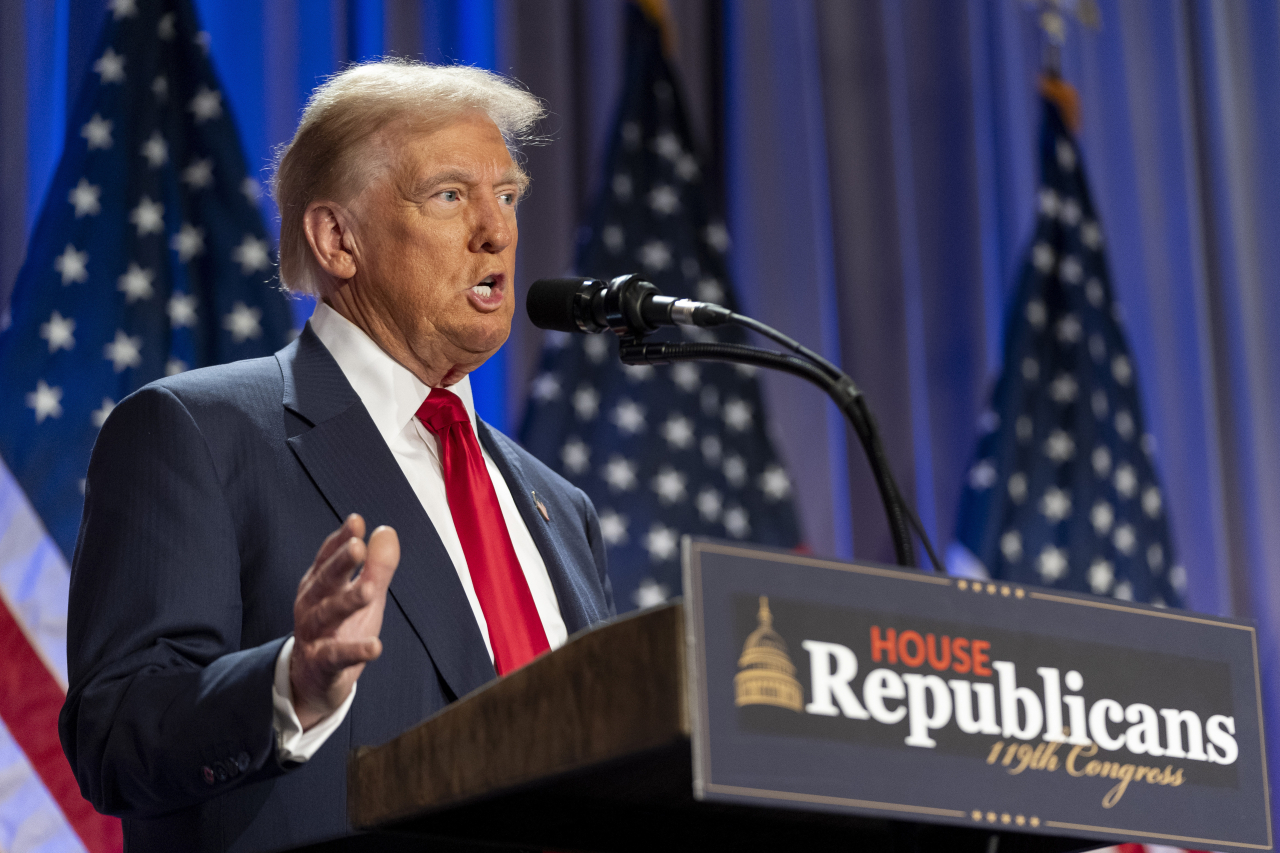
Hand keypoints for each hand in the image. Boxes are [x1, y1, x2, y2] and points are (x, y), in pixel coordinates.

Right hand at [290, 514, 398, 729]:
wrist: (314, 680)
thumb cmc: (340, 628)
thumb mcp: (363, 595)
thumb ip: (376, 566)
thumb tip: (386, 531)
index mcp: (319, 585)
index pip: (328, 557)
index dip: (341, 539)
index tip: (356, 521)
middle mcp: (311, 605)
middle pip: (325, 581)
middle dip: (340, 563)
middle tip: (357, 547)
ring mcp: (313, 635)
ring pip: (327, 615)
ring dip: (347, 601)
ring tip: (370, 590)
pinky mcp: (321, 664)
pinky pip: (337, 656)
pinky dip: (355, 651)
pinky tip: (376, 646)